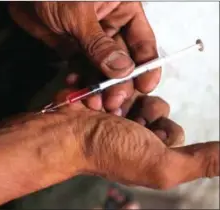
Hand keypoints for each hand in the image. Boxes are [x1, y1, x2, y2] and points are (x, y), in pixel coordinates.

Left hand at [9, 2, 159, 111]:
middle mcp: (109, 25)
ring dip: (98, 86)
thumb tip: (122, 69)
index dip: (146, 66)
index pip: (142, 41)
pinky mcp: (72, 48)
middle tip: (114, 101)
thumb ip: (99, 44)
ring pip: (100, 68)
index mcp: (122, 9)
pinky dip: (79, 80)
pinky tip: (76, 87)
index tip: (145, 86)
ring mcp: (90, 39)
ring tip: (94, 101)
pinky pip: (80, 69)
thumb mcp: (80, 13)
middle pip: (122, 60)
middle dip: (118, 83)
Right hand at [28, 89, 218, 189]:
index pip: (171, 130)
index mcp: (150, 152)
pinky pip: (115, 86)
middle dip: (142, 107)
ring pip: (135, 94)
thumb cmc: (109, 150)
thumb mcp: (162, 163)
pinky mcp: (101, 102)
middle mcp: (133, 136)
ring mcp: (115, 117)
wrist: (66, 135)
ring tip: (105, 107)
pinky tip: (95, 100)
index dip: (162, 124)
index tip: (144, 129)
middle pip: (154, 107)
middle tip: (124, 116)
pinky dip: (107, 90)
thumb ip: (200, 161)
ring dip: (123, 97)